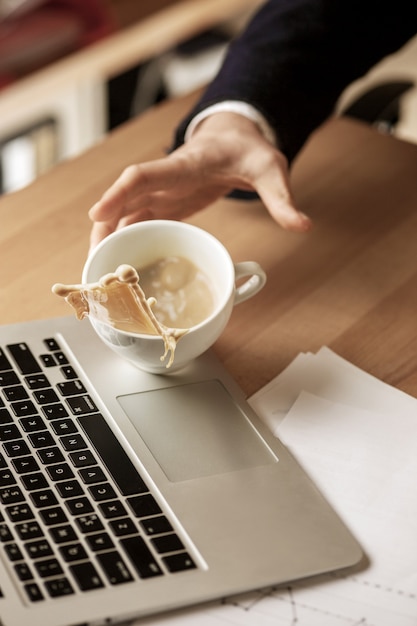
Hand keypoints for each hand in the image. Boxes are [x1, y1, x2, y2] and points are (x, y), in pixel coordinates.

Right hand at [89, 111, 311, 248]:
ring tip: (99, 267)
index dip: (118, 194)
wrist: (235, 138)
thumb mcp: (270, 170)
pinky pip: (139, 220)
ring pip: (127, 212)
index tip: (98, 214)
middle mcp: (167, 179)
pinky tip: (119, 260)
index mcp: (185, 166)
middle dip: (107, 226)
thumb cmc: (249, 150)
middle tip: (95, 258)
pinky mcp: (166, 203)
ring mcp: (163, 191)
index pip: (144, 176)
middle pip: (126, 199)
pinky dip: (126, 238)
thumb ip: (282, 198)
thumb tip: (303, 225)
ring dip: (111, 236)